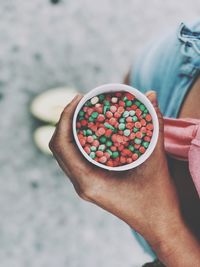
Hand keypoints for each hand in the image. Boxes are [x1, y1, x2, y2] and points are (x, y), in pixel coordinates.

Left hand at [49, 91, 180, 240]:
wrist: (159, 225)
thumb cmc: (157, 198)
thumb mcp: (156, 160)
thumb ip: (154, 126)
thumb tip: (151, 95)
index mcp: (88, 181)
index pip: (62, 144)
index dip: (65, 117)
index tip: (78, 98)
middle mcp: (81, 184)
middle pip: (59, 147)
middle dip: (66, 121)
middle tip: (82, 102)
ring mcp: (85, 185)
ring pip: (65, 153)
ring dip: (70, 131)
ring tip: (85, 112)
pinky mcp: (91, 184)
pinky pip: (76, 159)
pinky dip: (78, 141)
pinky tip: (92, 131)